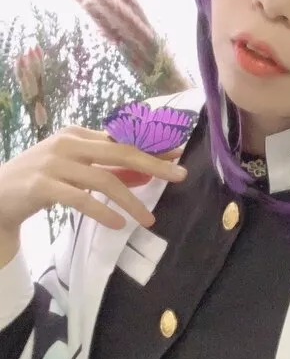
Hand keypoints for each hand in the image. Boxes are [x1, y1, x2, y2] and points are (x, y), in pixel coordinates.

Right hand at [0, 126, 186, 235]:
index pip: (121, 139)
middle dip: (153, 163)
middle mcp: (67, 144)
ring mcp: (54, 164)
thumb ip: (107, 170)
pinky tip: (118, 224)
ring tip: (148, 219)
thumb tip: (144, 174)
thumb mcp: (75, 170)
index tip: (178, 154)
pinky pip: (80, 199)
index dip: (151, 146)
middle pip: (119, 151)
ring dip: (130, 201)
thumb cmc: (41, 180)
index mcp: (77, 135)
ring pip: (103, 179)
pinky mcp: (43, 186)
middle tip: (179, 176)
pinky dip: (102, 212)